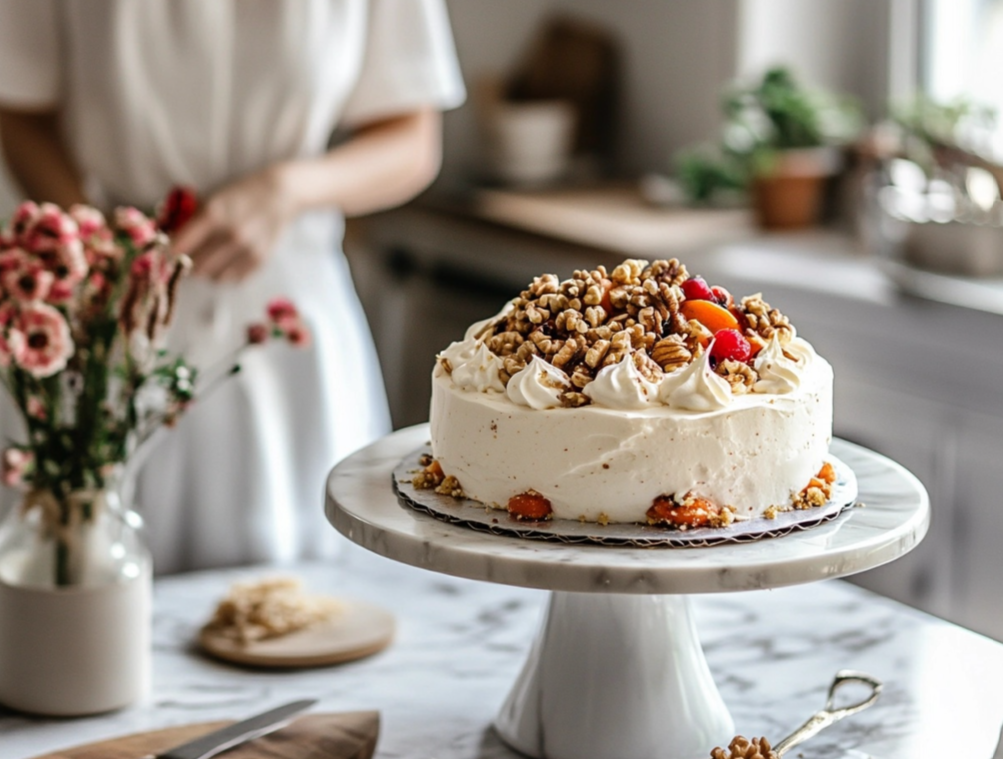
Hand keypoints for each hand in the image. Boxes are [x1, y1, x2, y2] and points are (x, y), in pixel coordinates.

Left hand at [172, 166, 296, 282]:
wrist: (280, 194)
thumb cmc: (240, 194)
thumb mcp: (212, 198)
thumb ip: (188, 219)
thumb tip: (165, 240)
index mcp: (213, 214)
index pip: (179, 247)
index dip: (167, 254)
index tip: (162, 255)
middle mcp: (231, 235)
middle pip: (195, 267)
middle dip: (187, 264)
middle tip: (187, 256)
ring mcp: (247, 250)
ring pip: (213, 277)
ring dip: (207, 270)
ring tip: (209, 257)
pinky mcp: (259, 261)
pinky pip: (232, 279)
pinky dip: (225, 273)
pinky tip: (227, 259)